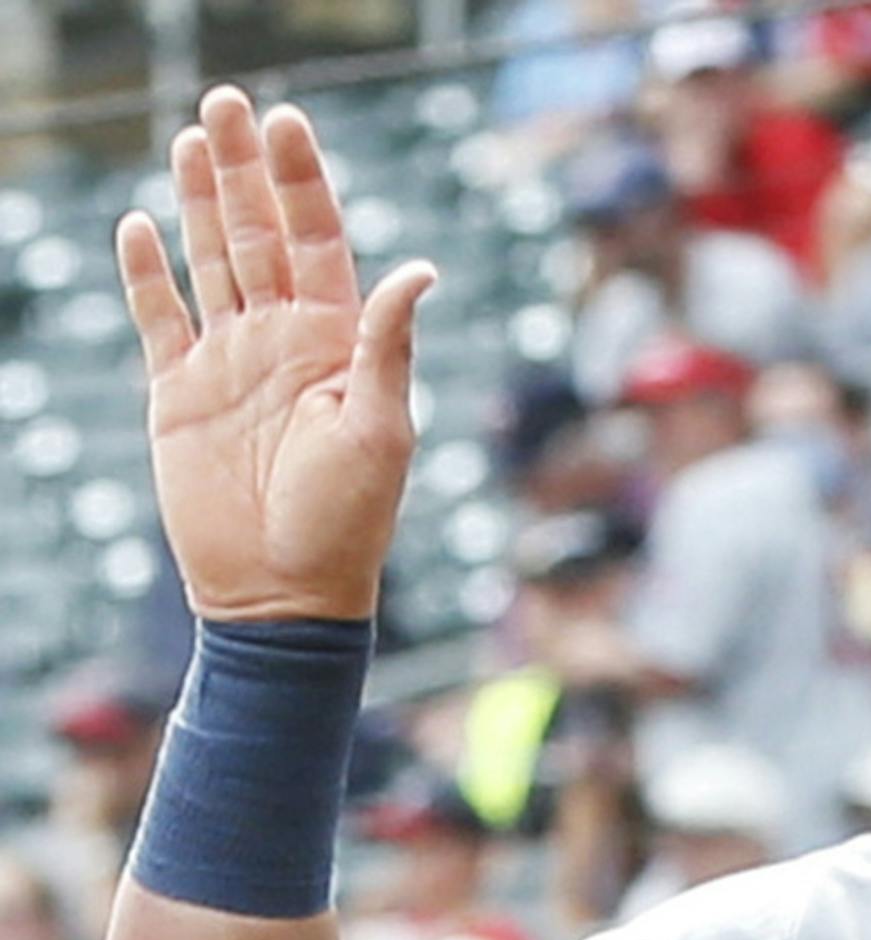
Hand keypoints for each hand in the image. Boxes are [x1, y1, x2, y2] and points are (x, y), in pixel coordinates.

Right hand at [115, 87, 435, 621]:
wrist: (283, 594)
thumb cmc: (349, 522)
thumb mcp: (381, 431)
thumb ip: (388, 346)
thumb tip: (418, 270)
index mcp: (338, 344)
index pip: (320, 243)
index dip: (304, 183)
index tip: (288, 122)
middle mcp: (284, 341)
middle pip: (260, 235)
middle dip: (246, 169)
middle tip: (228, 101)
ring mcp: (229, 362)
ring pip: (211, 261)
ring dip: (201, 200)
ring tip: (192, 138)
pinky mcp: (178, 393)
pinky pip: (159, 318)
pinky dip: (146, 272)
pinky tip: (139, 222)